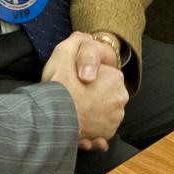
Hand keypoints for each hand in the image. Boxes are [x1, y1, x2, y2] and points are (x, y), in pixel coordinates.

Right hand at [42, 32, 126, 150]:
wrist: (53, 119)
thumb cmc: (60, 86)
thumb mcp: (65, 51)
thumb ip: (76, 41)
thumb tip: (82, 38)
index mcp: (116, 79)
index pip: (105, 75)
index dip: (88, 76)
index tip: (76, 80)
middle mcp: (119, 100)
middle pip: (105, 94)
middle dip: (93, 95)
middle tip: (74, 96)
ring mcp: (113, 120)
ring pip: (102, 114)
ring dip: (92, 114)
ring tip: (74, 112)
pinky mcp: (104, 135)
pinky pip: (99, 132)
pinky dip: (93, 132)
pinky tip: (82, 130)